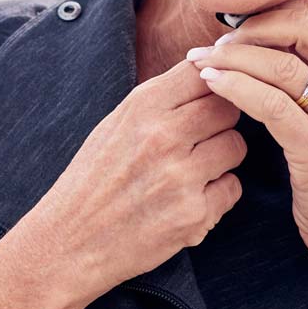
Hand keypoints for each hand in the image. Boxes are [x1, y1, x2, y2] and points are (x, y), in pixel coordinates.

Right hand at [8, 56, 248, 300]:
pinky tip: (187, 199)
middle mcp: (164, 136)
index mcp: (141, 107)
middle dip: (220, 121)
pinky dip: (216, 194)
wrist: (70, 239)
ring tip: (191, 170)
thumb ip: (161, 99)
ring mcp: (181, 176)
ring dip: (221, 157)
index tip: (207, 96)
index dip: (214, 82)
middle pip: (229, 107)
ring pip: (236, 146)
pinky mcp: (194, 214)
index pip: (204, 72)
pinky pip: (232, 188)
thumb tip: (208, 69)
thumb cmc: (93, 179)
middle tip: (199, 138)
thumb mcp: (116, 124)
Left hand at [187, 0, 307, 276]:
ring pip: (283, 65)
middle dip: (250, 29)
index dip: (270, 12)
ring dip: (232, 58)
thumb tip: (265, 32)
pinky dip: (236, 88)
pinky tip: (211, 85)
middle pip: (304, 26)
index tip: (236, 28)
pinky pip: (274, 106)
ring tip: (201, 63)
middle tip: (216, 45)